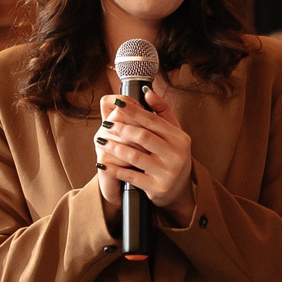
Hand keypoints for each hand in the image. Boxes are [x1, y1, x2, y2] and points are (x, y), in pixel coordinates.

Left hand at [97, 88, 195, 218]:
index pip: (154, 120)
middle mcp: (176, 155)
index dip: (134, 111)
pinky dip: (115, 170)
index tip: (118, 103)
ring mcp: (167, 173)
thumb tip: (146, 92)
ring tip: (101, 141)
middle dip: (122, 128)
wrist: (178, 189)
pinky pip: (131, 177)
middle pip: (143, 137)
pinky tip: (104, 163)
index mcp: (180, 138)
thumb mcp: (173, 132)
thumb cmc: (171, 154)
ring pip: (135, 157)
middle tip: (106, 124)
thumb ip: (161, 110)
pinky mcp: (157, 188)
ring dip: (115, 147)